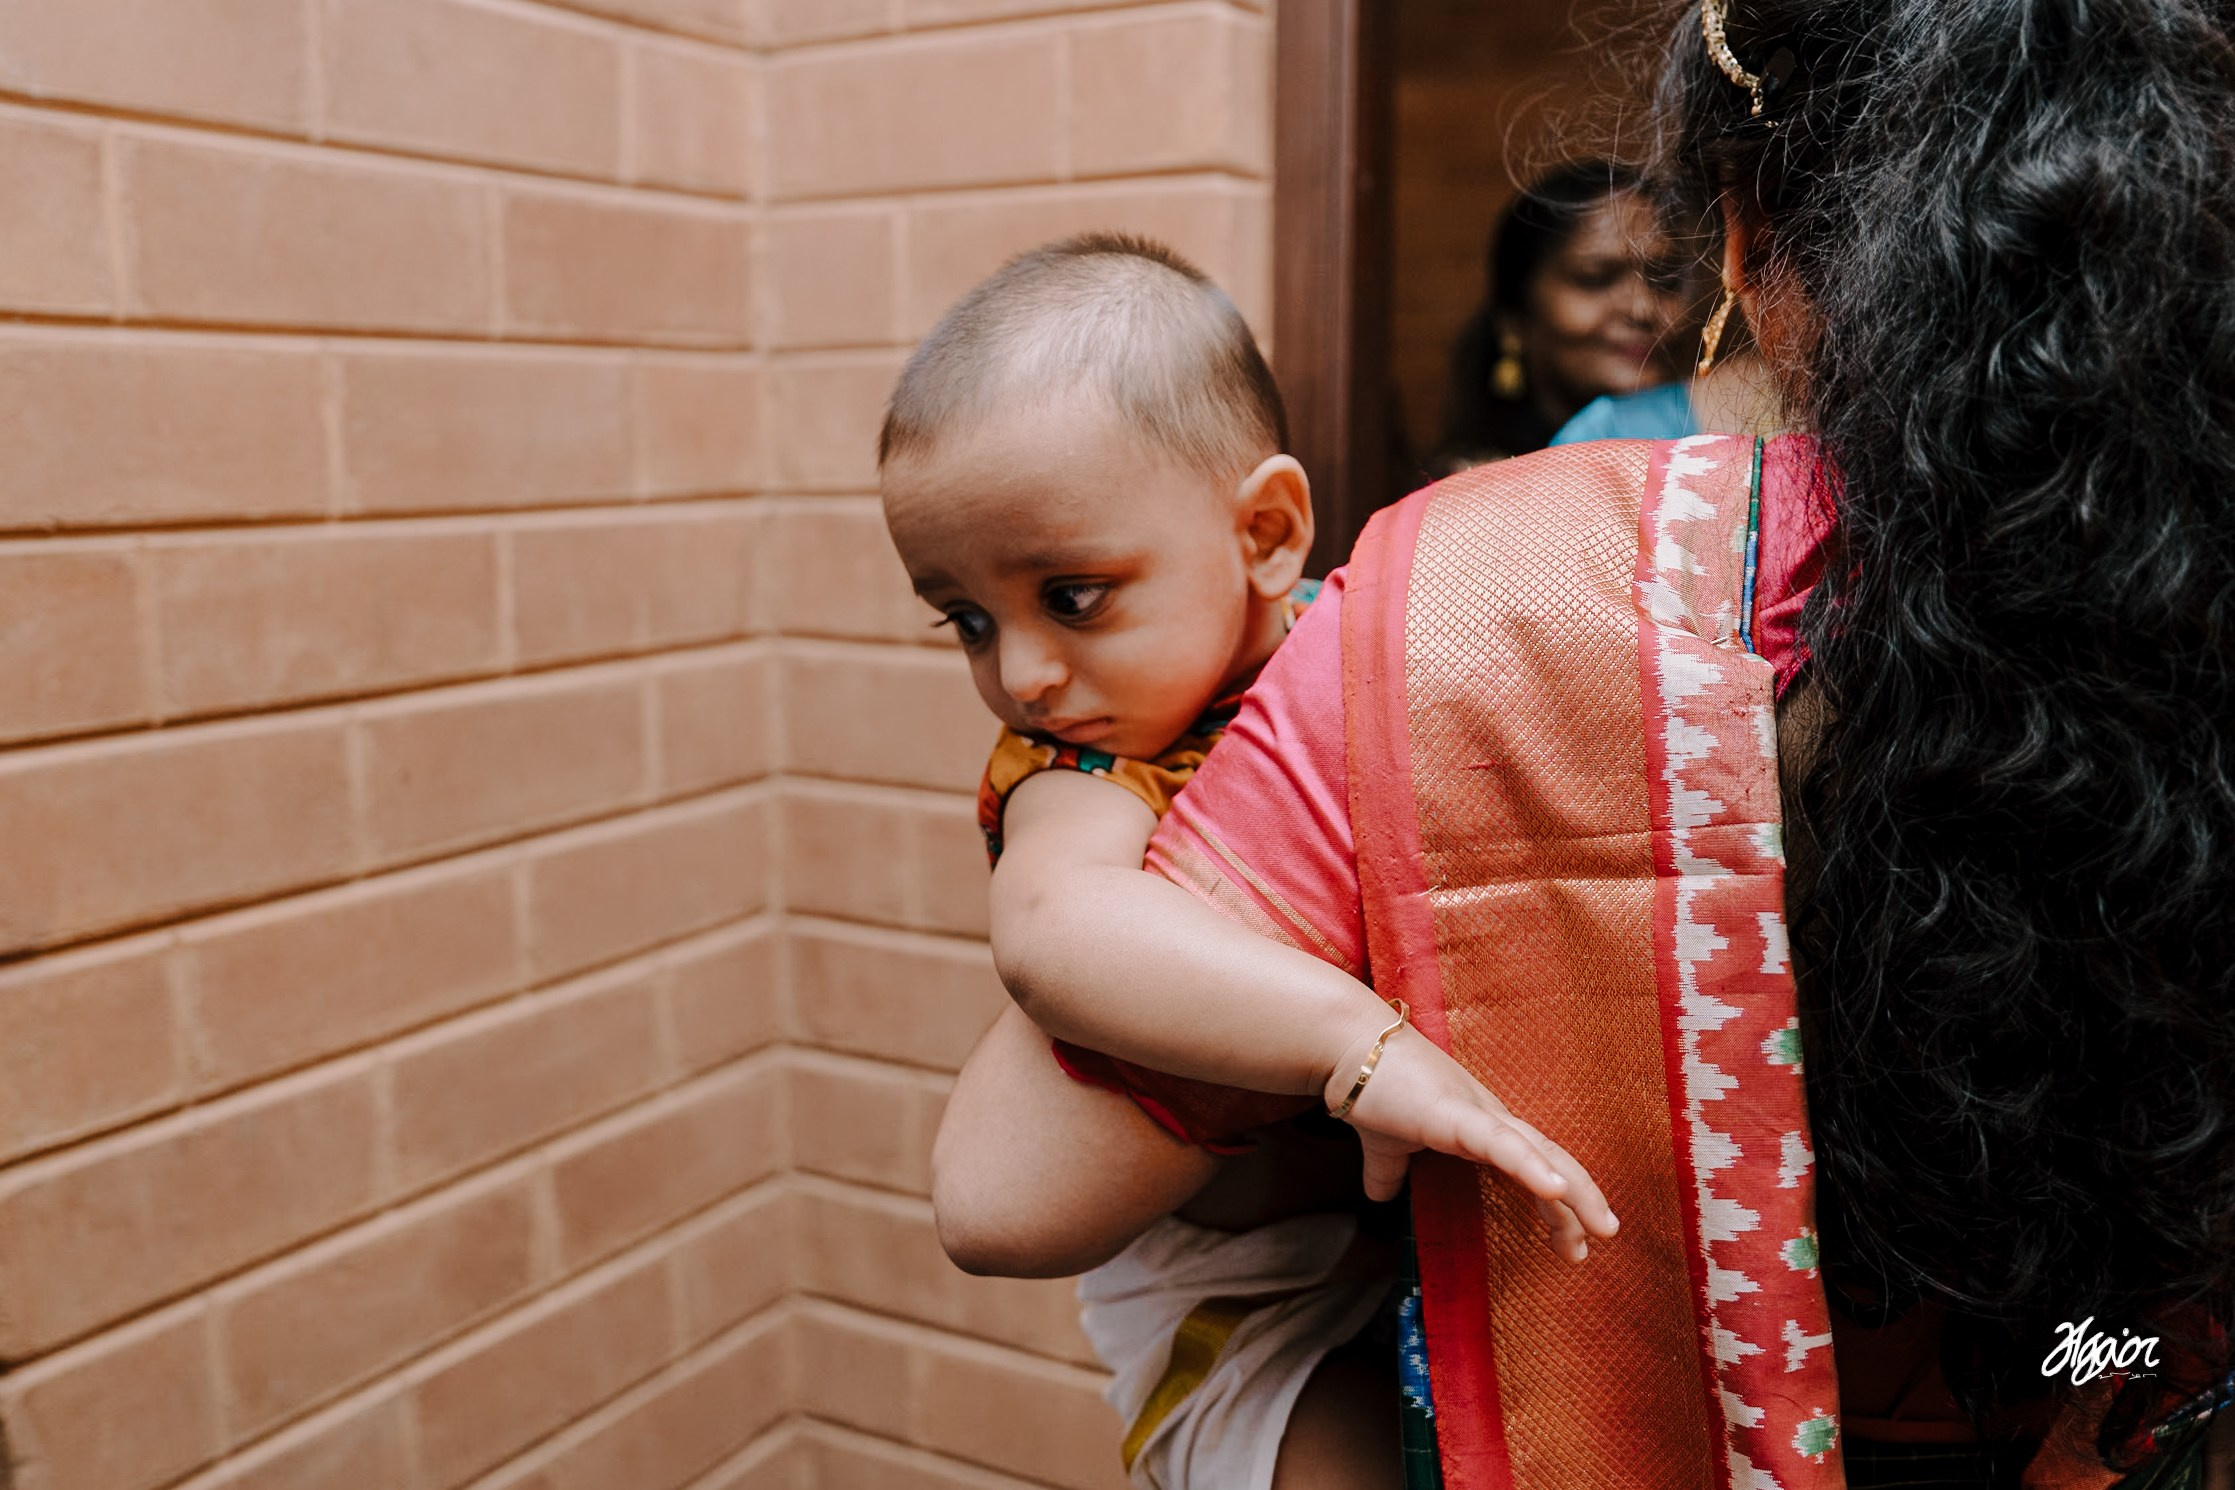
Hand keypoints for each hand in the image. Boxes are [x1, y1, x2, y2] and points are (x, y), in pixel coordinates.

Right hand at [1324, 1017, 1618, 1262]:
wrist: (1347, 1048)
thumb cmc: (1371, 1087)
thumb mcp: (1387, 1143)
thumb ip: (1389, 1171)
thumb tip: (1378, 1196)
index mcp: (1480, 1128)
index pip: (1532, 1166)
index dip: (1556, 1204)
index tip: (1572, 1245)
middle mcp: (1490, 1119)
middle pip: (1551, 1161)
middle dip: (1581, 1203)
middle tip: (1602, 1238)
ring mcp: (1479, 1116)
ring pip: (1541, 1155)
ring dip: (1575, 1192)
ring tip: (1600, 1226)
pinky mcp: (1458, 1115)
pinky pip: (1502, 1145)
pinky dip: (1533, 1166)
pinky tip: (1557, 1190)